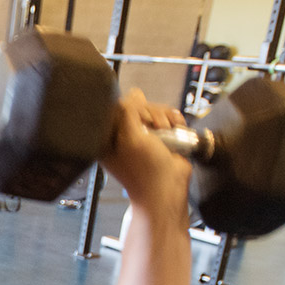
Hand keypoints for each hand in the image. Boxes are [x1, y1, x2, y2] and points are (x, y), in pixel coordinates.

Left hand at [99, 89, 191, 212]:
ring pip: (154, 110)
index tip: (141, 120)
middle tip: (157, 127)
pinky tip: (176, 127)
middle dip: (152, 113)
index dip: (133, 108)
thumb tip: (134, 94)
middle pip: (138, 106)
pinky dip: (173, 120)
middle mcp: (124, 136)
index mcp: (108, 138)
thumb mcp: (131, 138)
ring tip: (168, 130)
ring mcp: (143, 136)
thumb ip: (128, 113)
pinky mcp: (159, 138)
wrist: (168, 189)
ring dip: (165, 117)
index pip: (117, 106)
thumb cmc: (146, 172)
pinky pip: (166, 118)